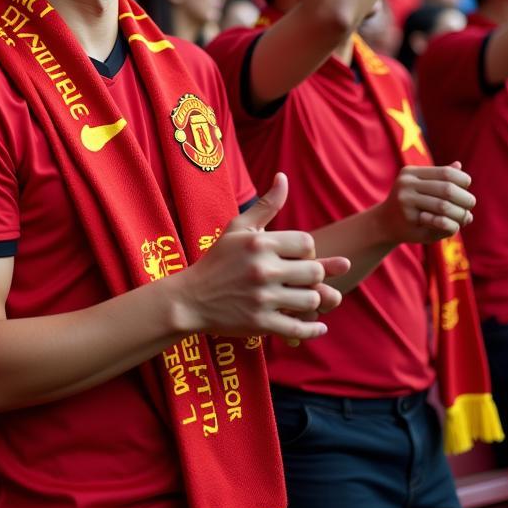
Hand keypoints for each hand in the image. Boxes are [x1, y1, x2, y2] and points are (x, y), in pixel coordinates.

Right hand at [175, 174, 349, 341]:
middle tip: (302, 279)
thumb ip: (265, 205)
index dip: (307, 252)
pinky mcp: (260, 324)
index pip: (307, 243)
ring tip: (304, 299)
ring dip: (313, 301)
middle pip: (314, 271)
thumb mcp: (237, 228)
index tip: (296, 259)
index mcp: (259, 243)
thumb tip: (283, 177)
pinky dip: (313, 330)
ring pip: (311, 300)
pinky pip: (299, 329)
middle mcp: (262, 269)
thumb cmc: (217, 260)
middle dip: (314, 276)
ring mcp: (262, 298)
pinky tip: (318, 327)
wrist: (189, 299)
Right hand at [376, 162, 474, 245]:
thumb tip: (459, 165)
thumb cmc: (410, 206)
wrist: (384, 225)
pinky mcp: (408, 218)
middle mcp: (406, 183)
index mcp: (411, 172)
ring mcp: (405, 200)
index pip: (446, 173)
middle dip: (465, 200)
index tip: (465, 191)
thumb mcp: (422, 189)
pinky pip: (438, 221)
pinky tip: (452, 226)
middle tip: (469, 209)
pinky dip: (450, 225)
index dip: (462, 181)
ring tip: (464, 219)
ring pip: (444, 206)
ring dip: (460, 215)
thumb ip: (440, 179)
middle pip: (447, 189)